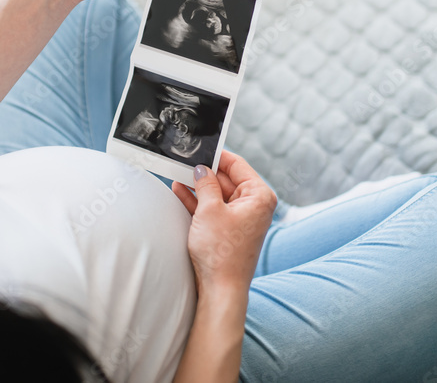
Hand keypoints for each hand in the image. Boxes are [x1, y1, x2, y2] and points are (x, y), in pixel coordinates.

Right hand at [171, 151, 276, 295]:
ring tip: (177, 174)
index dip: (218, 155)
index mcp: (259, 196)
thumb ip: (206, 184)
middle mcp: (254, 205)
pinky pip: (213, 208)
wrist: (220, 289)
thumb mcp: (210, 210)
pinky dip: (197, 201)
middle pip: (227, 179)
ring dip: (198, 186)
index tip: (200, 147)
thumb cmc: (222, 252)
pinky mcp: (228, 230)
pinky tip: (179, 191)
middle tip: (184, 161)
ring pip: (217, 194)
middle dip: (205, 172)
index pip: (238, 164)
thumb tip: (202, 169)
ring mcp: (241, 218)